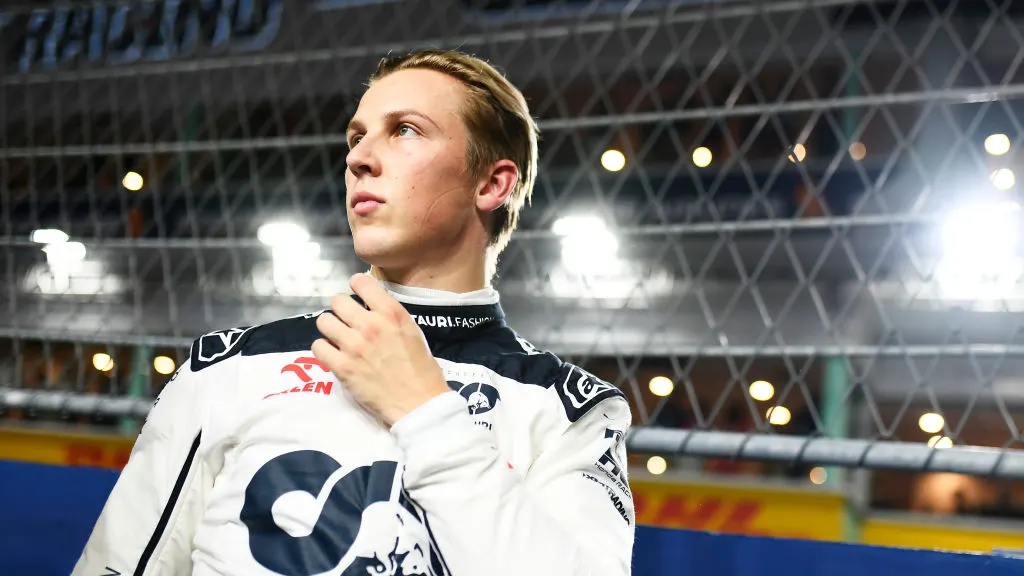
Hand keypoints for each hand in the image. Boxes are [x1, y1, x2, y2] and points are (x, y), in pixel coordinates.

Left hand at [312, 273, 450, 426]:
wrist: (418, 402)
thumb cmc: (421, 369)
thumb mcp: (412, 331)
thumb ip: (389, 316)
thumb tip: (369, 309)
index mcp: (391, 313)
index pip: (361, 282)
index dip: (357, 287)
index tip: (358, 297)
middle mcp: (371, 325)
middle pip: (338, 301)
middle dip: (342, 310)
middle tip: (348, 322)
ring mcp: (354, 346)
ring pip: (324, 321)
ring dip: (331, 328)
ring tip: (339, 338)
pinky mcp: (342, 367)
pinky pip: (318, 346)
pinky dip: (324, 349)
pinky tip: (334, 355)